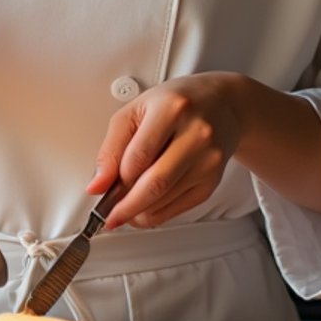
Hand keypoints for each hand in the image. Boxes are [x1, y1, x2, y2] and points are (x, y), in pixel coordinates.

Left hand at [86, 72, 248, 228]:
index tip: (100, 192)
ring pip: (166, 199)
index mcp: (172, 109)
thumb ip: (112, 147)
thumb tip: (97, 185)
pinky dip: (157, 214)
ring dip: (139, 211)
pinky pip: (180, 208)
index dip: (116, 179)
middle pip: (156, 184)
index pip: (138, 156)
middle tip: (109, 216)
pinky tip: (144, 207)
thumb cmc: (175, 103)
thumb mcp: (136, 111)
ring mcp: (209, 159)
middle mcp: (196, 134)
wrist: (222, 104)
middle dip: (126, 207)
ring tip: (124, 207)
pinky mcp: (213, 180)